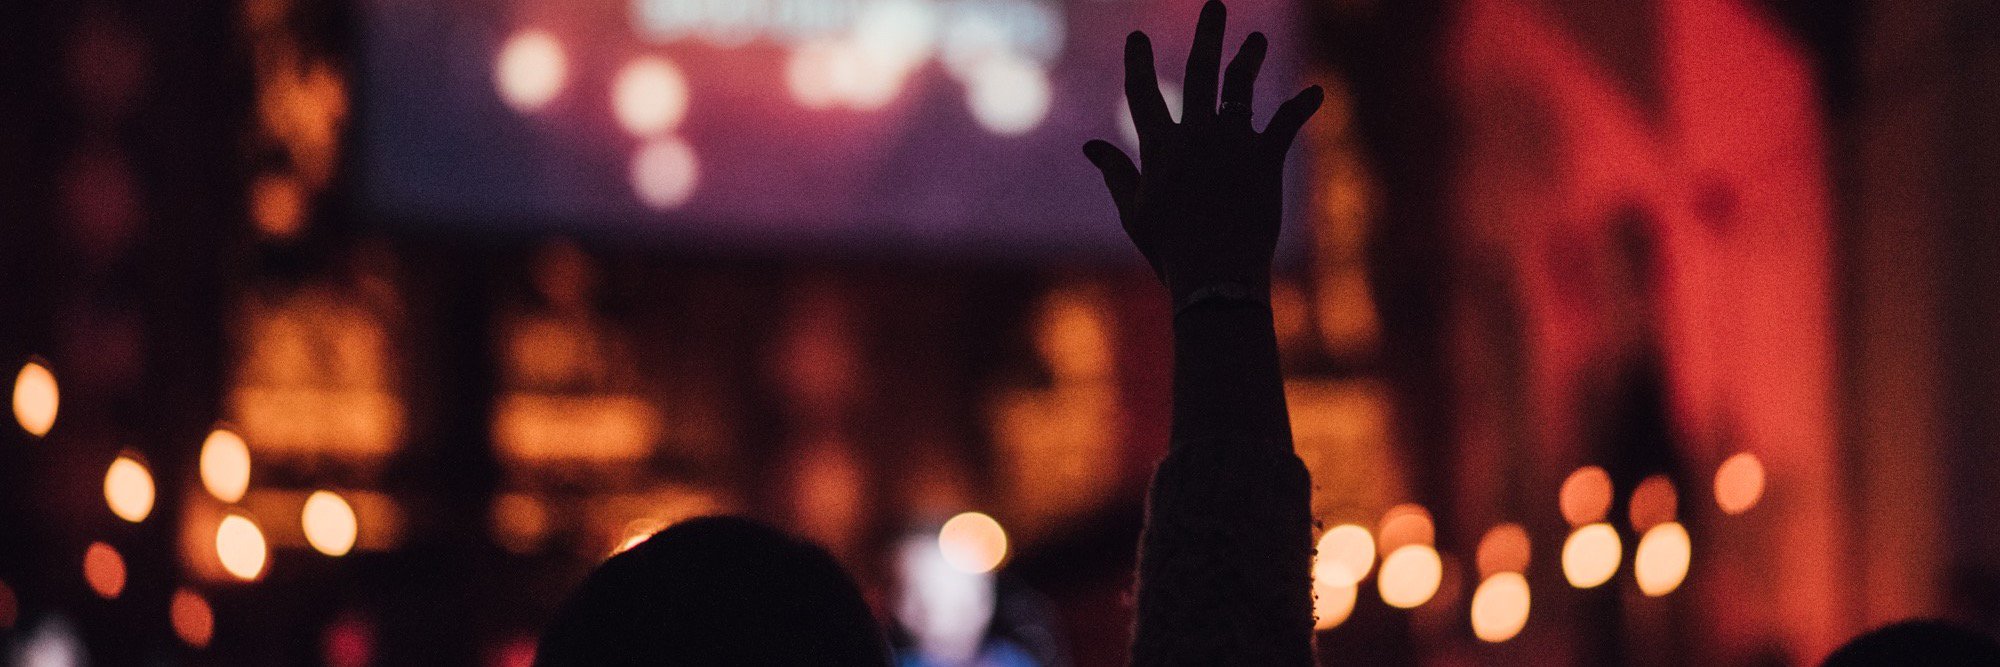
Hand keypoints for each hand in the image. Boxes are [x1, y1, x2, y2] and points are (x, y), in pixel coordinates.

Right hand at [1083, 0, 1320, 304]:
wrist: (1217, 277)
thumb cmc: (1169, 251)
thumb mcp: (1134, 212)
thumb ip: (1115, 173)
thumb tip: (1090, 146)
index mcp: (1158, 148)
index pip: (1141, 94)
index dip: (1137, 62)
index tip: (1136, 35)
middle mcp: (1195, 136)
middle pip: (1199, 72)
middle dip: (1208, 34)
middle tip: (1215, 4)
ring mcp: (1232, 145)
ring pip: (1241, 88)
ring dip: (1249, 59)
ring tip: (1256, 39)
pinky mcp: (1265, 160)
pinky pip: (1286, 124)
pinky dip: (1301, 107)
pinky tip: (1316, 92)